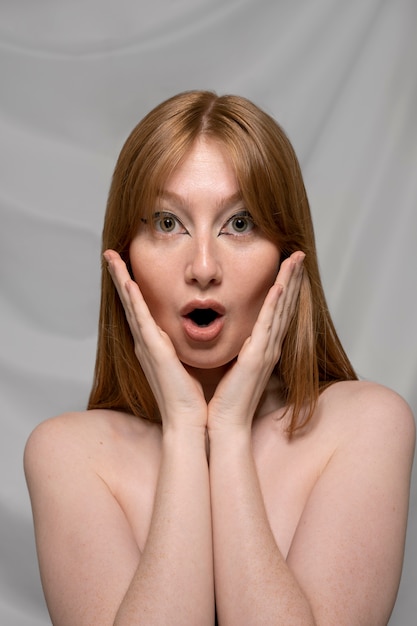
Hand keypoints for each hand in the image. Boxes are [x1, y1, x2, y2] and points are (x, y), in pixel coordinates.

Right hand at [104, 250, 207, 430]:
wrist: (188, 420)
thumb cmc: (188, 397)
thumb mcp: (184, 364)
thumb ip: (180, 349)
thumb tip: (186, 338)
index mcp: (153, 345)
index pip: (139, 310)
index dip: (130, 288)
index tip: (125, 268)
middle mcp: (145, 343)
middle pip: (129, 303)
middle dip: (119, 277)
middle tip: (110, 255)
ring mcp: (147, 346)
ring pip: (131, 305)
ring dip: (121, 280)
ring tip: (111, 259)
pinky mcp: (154, 351)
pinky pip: (142, 320)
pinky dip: (134, 301)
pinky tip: (128, 283)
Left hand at [207, 251, 304, 432]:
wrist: (223, 423)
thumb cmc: (224, 398)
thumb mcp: (232, 365)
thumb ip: (236, 348)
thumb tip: (232, 335)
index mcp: (262, 348)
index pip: (276, 311)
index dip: (284, 287)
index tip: (287, 266)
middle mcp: (269, 347)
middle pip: (284, 305)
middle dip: (292, 278)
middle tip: (298, 254)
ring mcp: (266, 351)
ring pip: (280, 309)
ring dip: (288, 283)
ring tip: (295, 260)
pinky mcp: (257, 357)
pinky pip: (268, 325)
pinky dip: (275, 304)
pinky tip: (279, 286)